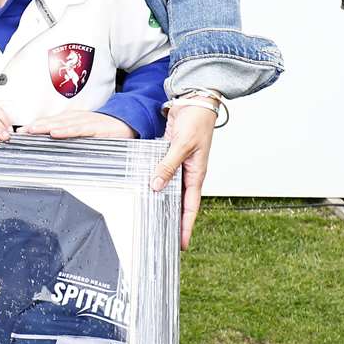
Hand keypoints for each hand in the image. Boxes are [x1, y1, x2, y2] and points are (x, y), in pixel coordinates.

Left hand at [24, 107, 136, 139]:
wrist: (128, 124)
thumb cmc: (105, 130)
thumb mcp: (85, 133)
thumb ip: (70, 136)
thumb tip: (53, 143)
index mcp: (73, 119)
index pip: (51, 122)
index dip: (36, 126)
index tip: (21, 132)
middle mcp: (77, 118)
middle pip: (53, 121)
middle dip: (37, 125)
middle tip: (21, 131)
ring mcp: (86, 122)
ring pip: (63, 123)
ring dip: (47, 126)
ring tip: (33, 130)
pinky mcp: (96, 128)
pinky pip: (79, 129)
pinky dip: (67, 130)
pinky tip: (56, 132)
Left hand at [151, 102, 217, 250]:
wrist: (195, 100)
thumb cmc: (197, 120)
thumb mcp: (182, 145)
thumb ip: (168, 165)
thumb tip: (156, 185)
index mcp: (197, 174)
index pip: (191, 207)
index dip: (186, 226)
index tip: (181, 244)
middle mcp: (189, 172)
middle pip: (181, 202)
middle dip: (173, 220)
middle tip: (163, 237)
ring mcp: (179, 164)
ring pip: (171, 189)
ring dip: (163, 201)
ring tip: (152, 217)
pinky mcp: (170, 154)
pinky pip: (163, 173)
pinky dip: (156, 182)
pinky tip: (146, 188)